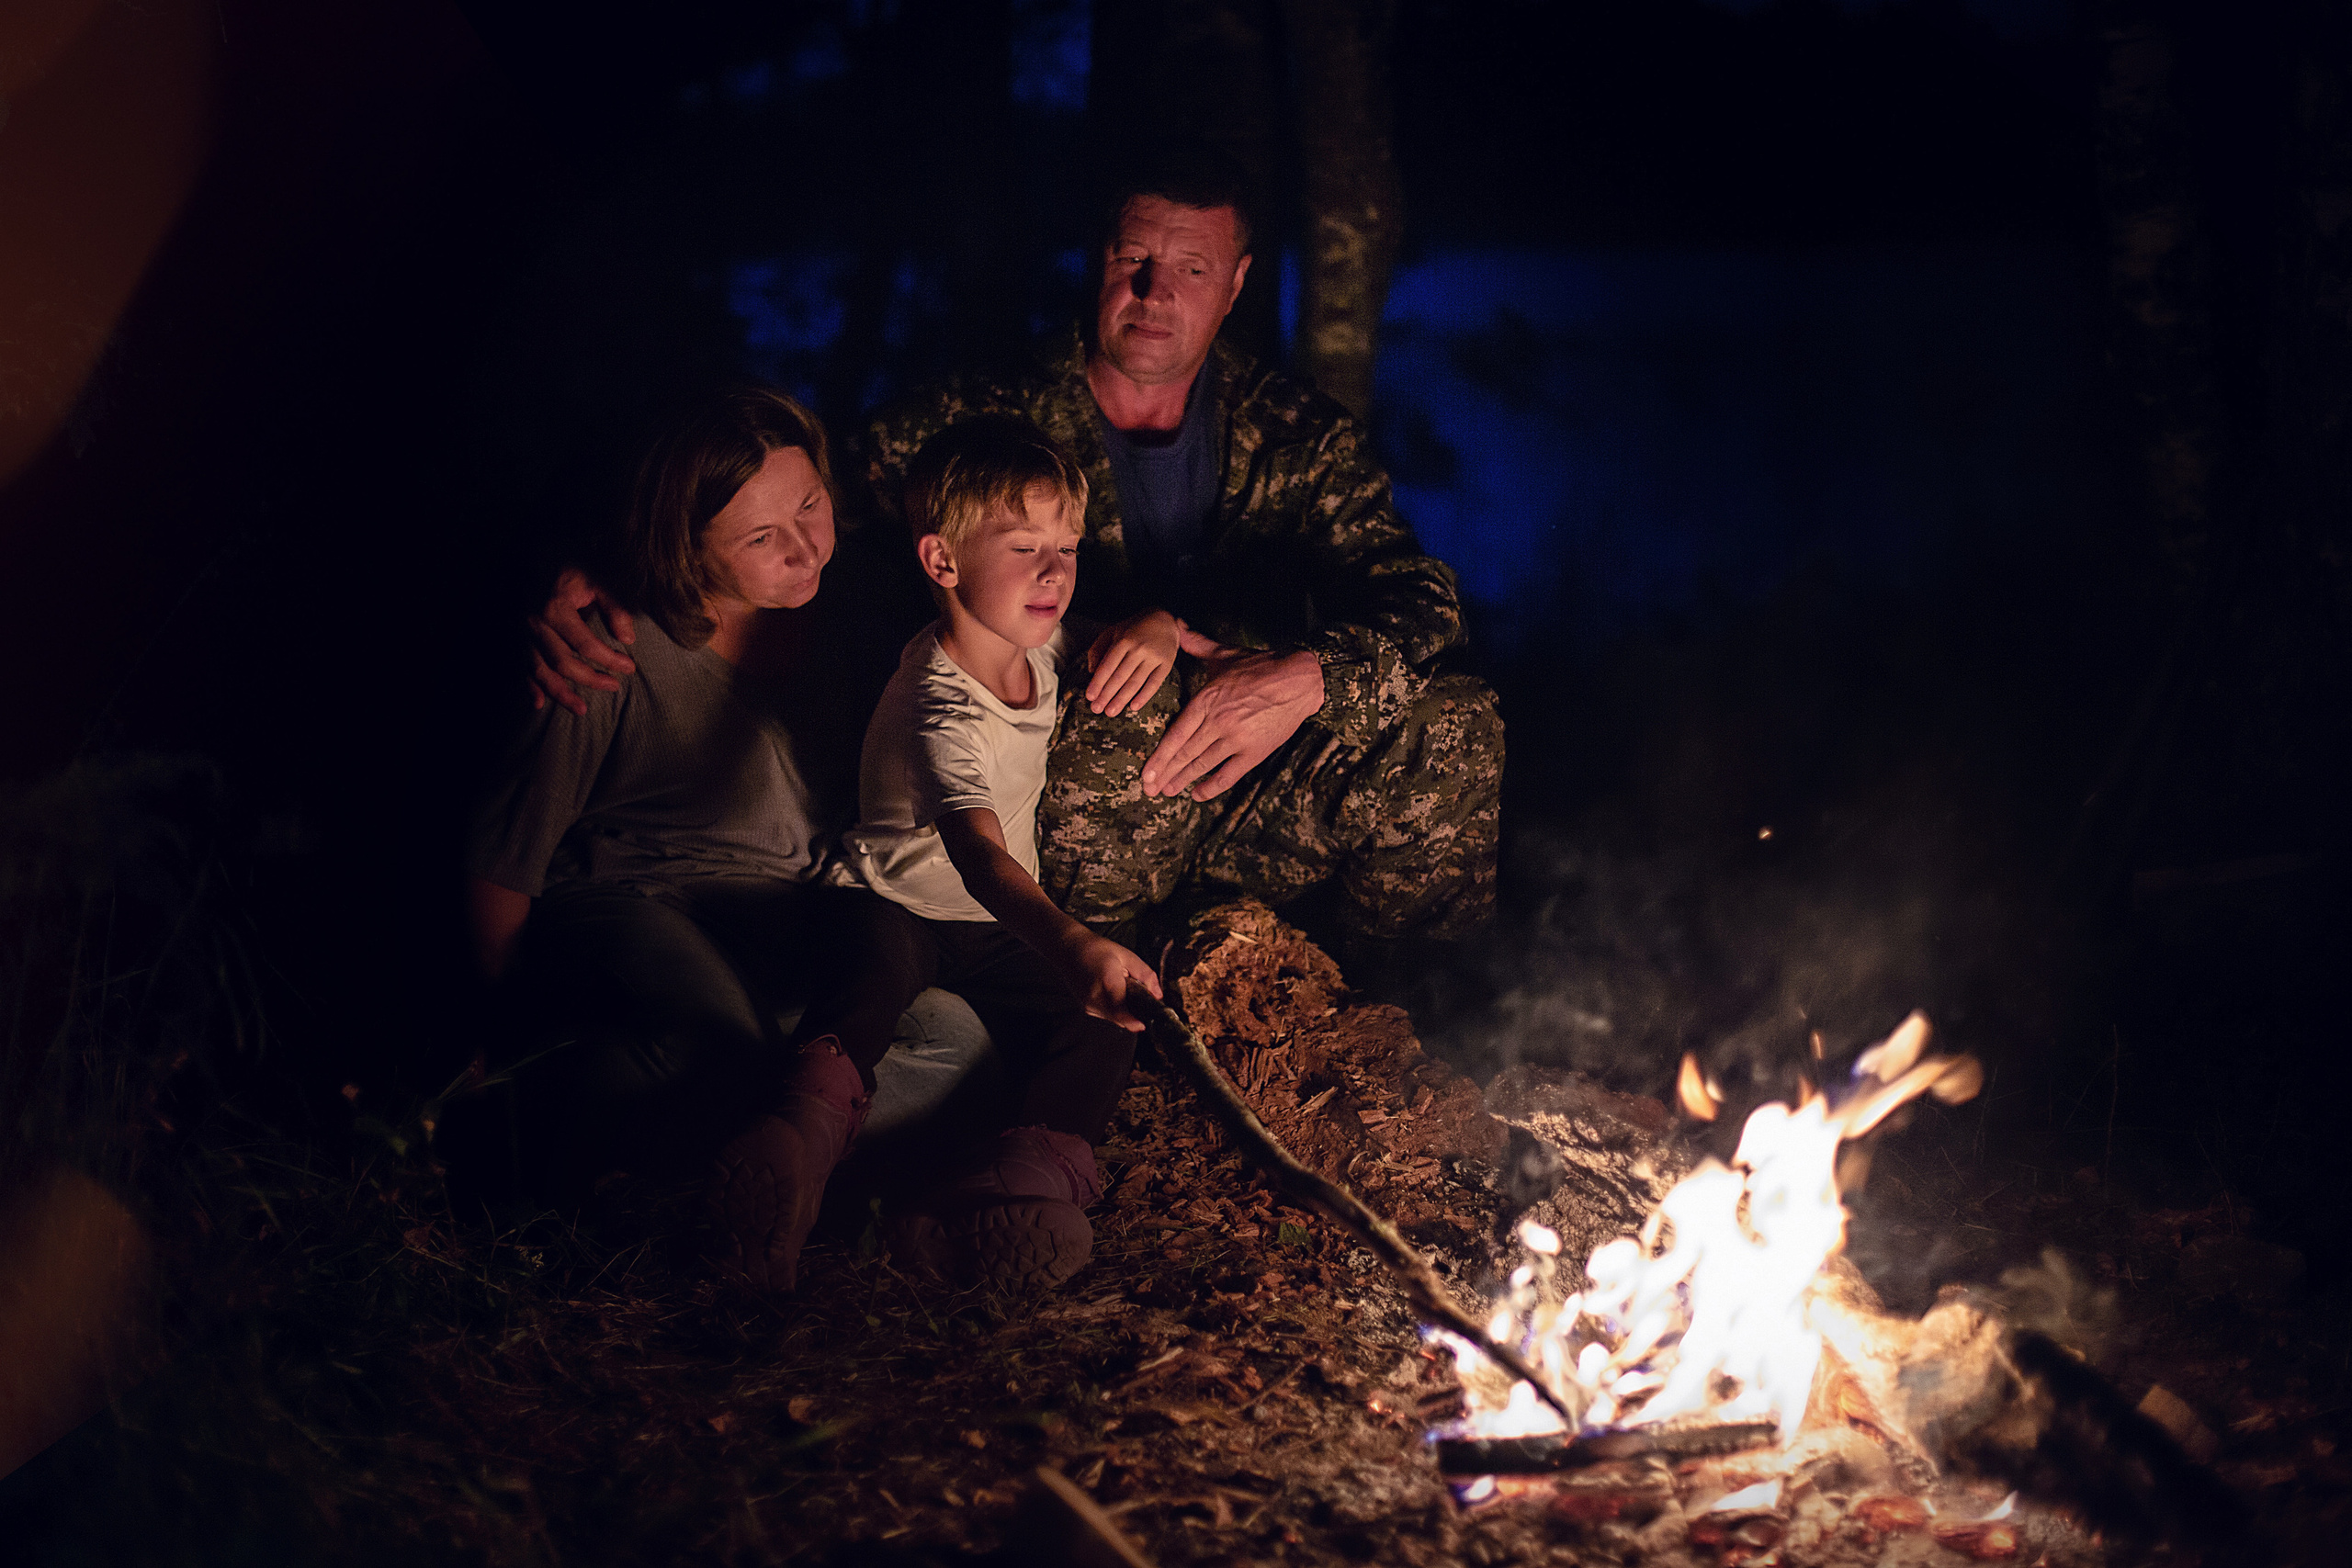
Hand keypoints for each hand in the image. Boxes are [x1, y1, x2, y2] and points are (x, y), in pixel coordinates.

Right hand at [527, 567, 636, 714]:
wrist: (531, 555)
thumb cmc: (568, 568)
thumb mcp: (595, 580)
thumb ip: (614, 607)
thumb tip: (628, 639)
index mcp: (555, 608)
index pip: (586, 643)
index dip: (609, 659)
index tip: (629, 668)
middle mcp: (535, 624)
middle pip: (562, 662)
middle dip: (589, 679)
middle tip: (613, 687)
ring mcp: (523, 633)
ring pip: (539, 671)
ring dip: (559, 693)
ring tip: (580, 710)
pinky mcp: (517, 637)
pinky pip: (521, 667)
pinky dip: (528, 687)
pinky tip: (539, 704)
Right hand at [1057, 931, 1163, 1032]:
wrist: (1069, 949)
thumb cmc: (1097, 949)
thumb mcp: (1126, 956)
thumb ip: (1145, 975)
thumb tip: (1158, 995)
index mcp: (1107, 983)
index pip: (1123, 1013)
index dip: (1137, 1022)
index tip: (1148, 1021)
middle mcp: (1095, 999)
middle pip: (1122, 1019)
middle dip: (1135, 1013)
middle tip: (1139, 996)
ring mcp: (1088, 1005)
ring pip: (1116, 1019)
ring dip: (1125, 1010)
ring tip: (1122, 989)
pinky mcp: (1086, 1008)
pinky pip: (1107, 1015)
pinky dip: (1115, 1008)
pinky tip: (1113, 992)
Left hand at [1084, 609, 1182, 715]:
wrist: (1165, 618)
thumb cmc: (1134, 628)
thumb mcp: (1112, 631)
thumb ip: (1098, 649)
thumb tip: (1090, 671)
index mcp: (1123, 640)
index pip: (1107, 665)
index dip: (1098, 682)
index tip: (1090, 697)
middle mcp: (1138, 649)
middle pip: (1120, 676)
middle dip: (1107, 695)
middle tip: (1096, 710)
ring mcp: (1153, 657)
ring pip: (1135, 682)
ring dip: (1122, 699)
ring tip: (1110, 712)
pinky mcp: (1167, 663)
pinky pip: (1154, 683)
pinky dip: (1144, 696)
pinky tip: (1134, 707)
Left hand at [1141, 629, 1323, 801]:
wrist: (1299, 680)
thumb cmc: (1260, 666)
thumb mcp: (1224, 654)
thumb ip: (1196, 644)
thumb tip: (1177, 624)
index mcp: (1207, 699)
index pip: (1176, 733)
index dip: (1159, 756)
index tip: (1145, 773)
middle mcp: (1218, 721)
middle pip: (1185, 753)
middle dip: (1165, 773)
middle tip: (1149, 789)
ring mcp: (1237, 738)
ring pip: (1203, 765)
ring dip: (1182, 781)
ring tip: (1166, 792)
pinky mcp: (1255, 751)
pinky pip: (1229, 774)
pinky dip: (1212, 786)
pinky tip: (1197, 795)